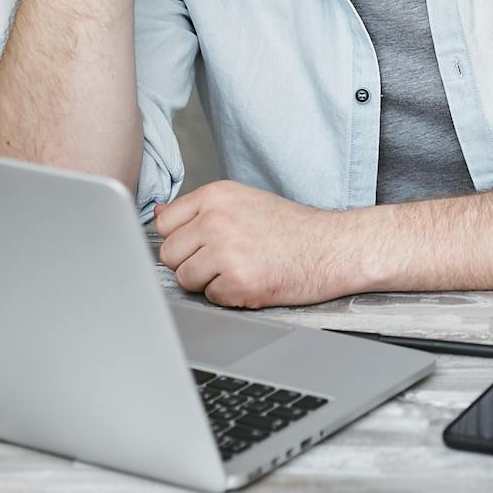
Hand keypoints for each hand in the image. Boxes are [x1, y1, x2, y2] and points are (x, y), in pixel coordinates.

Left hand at [155, 180, 362, 307]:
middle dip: (192, 263)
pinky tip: (254, 280)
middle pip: (169, 254)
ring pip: (185, 279)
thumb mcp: (245, 202)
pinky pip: (211, 297)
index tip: (204, 242)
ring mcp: (226, 250)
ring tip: (242, 267)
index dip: (183, 239)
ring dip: (210, 281)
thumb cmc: (293, 228)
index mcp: (217, 195)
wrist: (333, 247)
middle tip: (228, 258)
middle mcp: (217, 219)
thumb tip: (159, 213)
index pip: (165, 223)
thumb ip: (200, 210)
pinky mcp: (238, 281)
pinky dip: (230, 295)